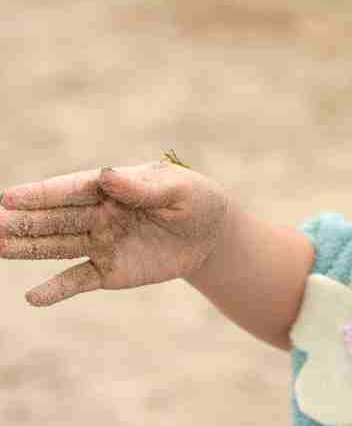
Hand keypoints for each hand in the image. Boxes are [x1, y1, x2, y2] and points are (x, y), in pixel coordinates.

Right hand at [0, 158, 229, 306]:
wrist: (210, 235)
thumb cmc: (195, 200)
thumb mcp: (179, 190)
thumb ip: (144, 187)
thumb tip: (107, 176)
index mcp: (112, 187)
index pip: (71, 190)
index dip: (41, 194)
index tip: (8, 198)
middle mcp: (97, 213)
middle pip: (54, 218)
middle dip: (21, 221)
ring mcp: (100, 242)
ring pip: (57, 246)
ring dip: (26, 248)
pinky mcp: (108, 270)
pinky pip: (78, 280)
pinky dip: (57, 289)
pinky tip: (34, 297)